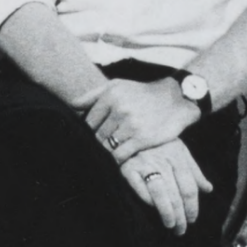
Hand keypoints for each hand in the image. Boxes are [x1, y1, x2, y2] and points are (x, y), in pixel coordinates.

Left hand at [77, 78, 200, 162]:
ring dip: (103, 152)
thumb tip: (70, 106)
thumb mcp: (117, 86)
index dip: (85, 132)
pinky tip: (114, 161)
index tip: (85, 139)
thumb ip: (93, 95)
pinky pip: (120, 155)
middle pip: (96, 135)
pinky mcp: (143, 139)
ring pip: (106, 145)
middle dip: (94, 143)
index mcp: (111, 95)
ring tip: (102, 157)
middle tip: (92, 150)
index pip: (88, 121)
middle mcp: (119, 109)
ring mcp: (131, 124)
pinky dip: (114, 160)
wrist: (175, 99)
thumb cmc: (141, 93)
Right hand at [119, 139, 212, 234]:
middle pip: (176, 194)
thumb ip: (193, 170)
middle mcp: (161, 159)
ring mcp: (144, 163)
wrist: (127, 130)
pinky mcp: (127, 168)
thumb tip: (209, 189)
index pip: (189, 187)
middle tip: (181, 229)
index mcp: (177, 154)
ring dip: (166, 213)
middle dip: (181, 216)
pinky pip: (140, 189)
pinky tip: (153, 209)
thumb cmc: (156, 143)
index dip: (192, 207)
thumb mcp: (178, 149)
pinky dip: (148, 201)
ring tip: (170, 224)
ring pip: (160, 194)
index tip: (192, 220)